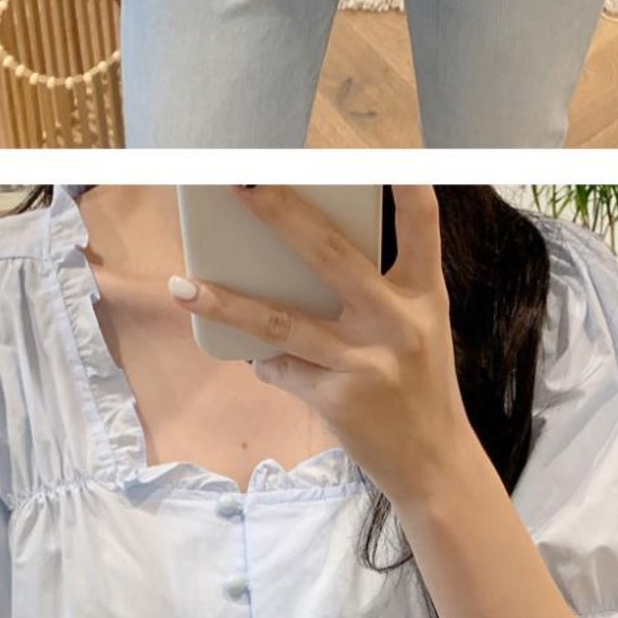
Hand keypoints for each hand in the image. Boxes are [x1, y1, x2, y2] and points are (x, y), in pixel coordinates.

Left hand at [171, 184, 468, 516]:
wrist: (434, 465)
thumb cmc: (417, 386)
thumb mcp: (415, 331)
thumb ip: (374, 295)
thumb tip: (292, 264)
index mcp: (424, 296)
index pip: (421, 228)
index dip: (408, 189)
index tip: (390, 151)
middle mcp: (398, 322)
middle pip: (329, 255)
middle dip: (279, 213)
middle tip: (240, 181)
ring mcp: (366, 362)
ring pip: (280, 322)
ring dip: (225, 303)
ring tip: (183, 286)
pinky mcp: (339, 400)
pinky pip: (281, 368)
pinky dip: (263, 361)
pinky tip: (255, 359)